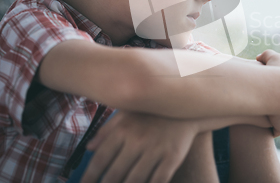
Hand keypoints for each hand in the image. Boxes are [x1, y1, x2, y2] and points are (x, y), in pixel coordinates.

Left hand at [81, 111, 198, 182]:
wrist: (188, 106)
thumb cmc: (153, 111)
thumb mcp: (127, 113)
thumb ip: (107, 130)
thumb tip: (89, 148)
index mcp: (123, 129)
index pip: (100, 159)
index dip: (88, 177)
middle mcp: (138, 140)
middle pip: (114, 174)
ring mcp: (156, 149)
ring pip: (134, 180)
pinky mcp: (173, 157)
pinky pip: (158, 180)